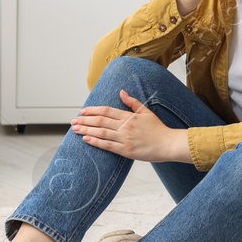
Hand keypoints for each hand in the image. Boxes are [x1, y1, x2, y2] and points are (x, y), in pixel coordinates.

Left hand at [71, 90, 190, 162]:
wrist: (168, 144)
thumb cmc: (158, 129)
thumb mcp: (146, 112)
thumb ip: (132, 102)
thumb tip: (121, 91)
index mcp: (129, 116)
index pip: (106, 111)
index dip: (92, 110)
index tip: (82, 111)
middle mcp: (125, 126)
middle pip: (100, 121)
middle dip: (85, 120)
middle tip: (73, 121)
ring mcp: (124, 138)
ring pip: (101, 132)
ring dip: (86, 130)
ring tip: (75, 129)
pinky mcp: (125, 150)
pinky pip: (107, 145)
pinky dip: (95, 141)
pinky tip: (86, 139)